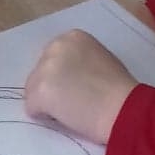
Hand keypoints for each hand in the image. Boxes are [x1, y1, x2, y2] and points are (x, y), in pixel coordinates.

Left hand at [23, 30, 136, 145]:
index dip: (63, 75)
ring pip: (33, 89)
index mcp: (72, 38)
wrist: (123, 107)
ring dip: (47, 101)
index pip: (53, 57)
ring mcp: (45, 69)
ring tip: (72, 109)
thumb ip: (79, 61)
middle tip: (74, 100)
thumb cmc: (119, 88)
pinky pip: (32, 107)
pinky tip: (66, 116)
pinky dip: (44, 116)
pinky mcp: (39, 92)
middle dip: (52, 86)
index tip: (77, 85)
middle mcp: (55, 48)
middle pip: (40, 71)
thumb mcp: (100, 59)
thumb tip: (67, 76)